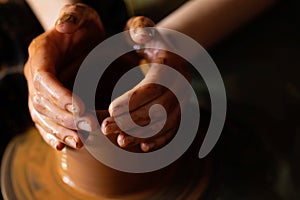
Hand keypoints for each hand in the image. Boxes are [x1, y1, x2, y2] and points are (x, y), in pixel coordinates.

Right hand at [24, 3, 104, 149]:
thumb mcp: (81, 14)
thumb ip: (73, 16)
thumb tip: (63, 25)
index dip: (60, 96)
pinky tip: (63, 146)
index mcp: (41, 54)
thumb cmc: (83, 24)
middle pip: (43, 102)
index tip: (81, 109)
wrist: (82, 35)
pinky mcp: (49, 101)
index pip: (44, 79)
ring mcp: (41, 90)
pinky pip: (45, 121)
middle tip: (90, 128)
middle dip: (66, 118)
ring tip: (81, 142)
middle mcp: (37, 75)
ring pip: (42, 117)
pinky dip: (53, 134)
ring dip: (60, 131)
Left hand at [101, 16, 189, 151]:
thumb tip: (139, 35)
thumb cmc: (150, 41)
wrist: (168, 52)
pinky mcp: (179, 111)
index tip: (111, 110)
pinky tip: (143, 146)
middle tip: (106, 128)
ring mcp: (182, 101)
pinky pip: (172, 129)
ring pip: (165, 124)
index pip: (154, 87)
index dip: (133, 100)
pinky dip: (159, 139)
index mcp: (171, 66)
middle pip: (159, 110)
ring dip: (142, 134)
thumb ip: (139, 29)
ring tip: (120, 140)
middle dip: (132, 122)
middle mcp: (181, 86)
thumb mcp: (143, 30)